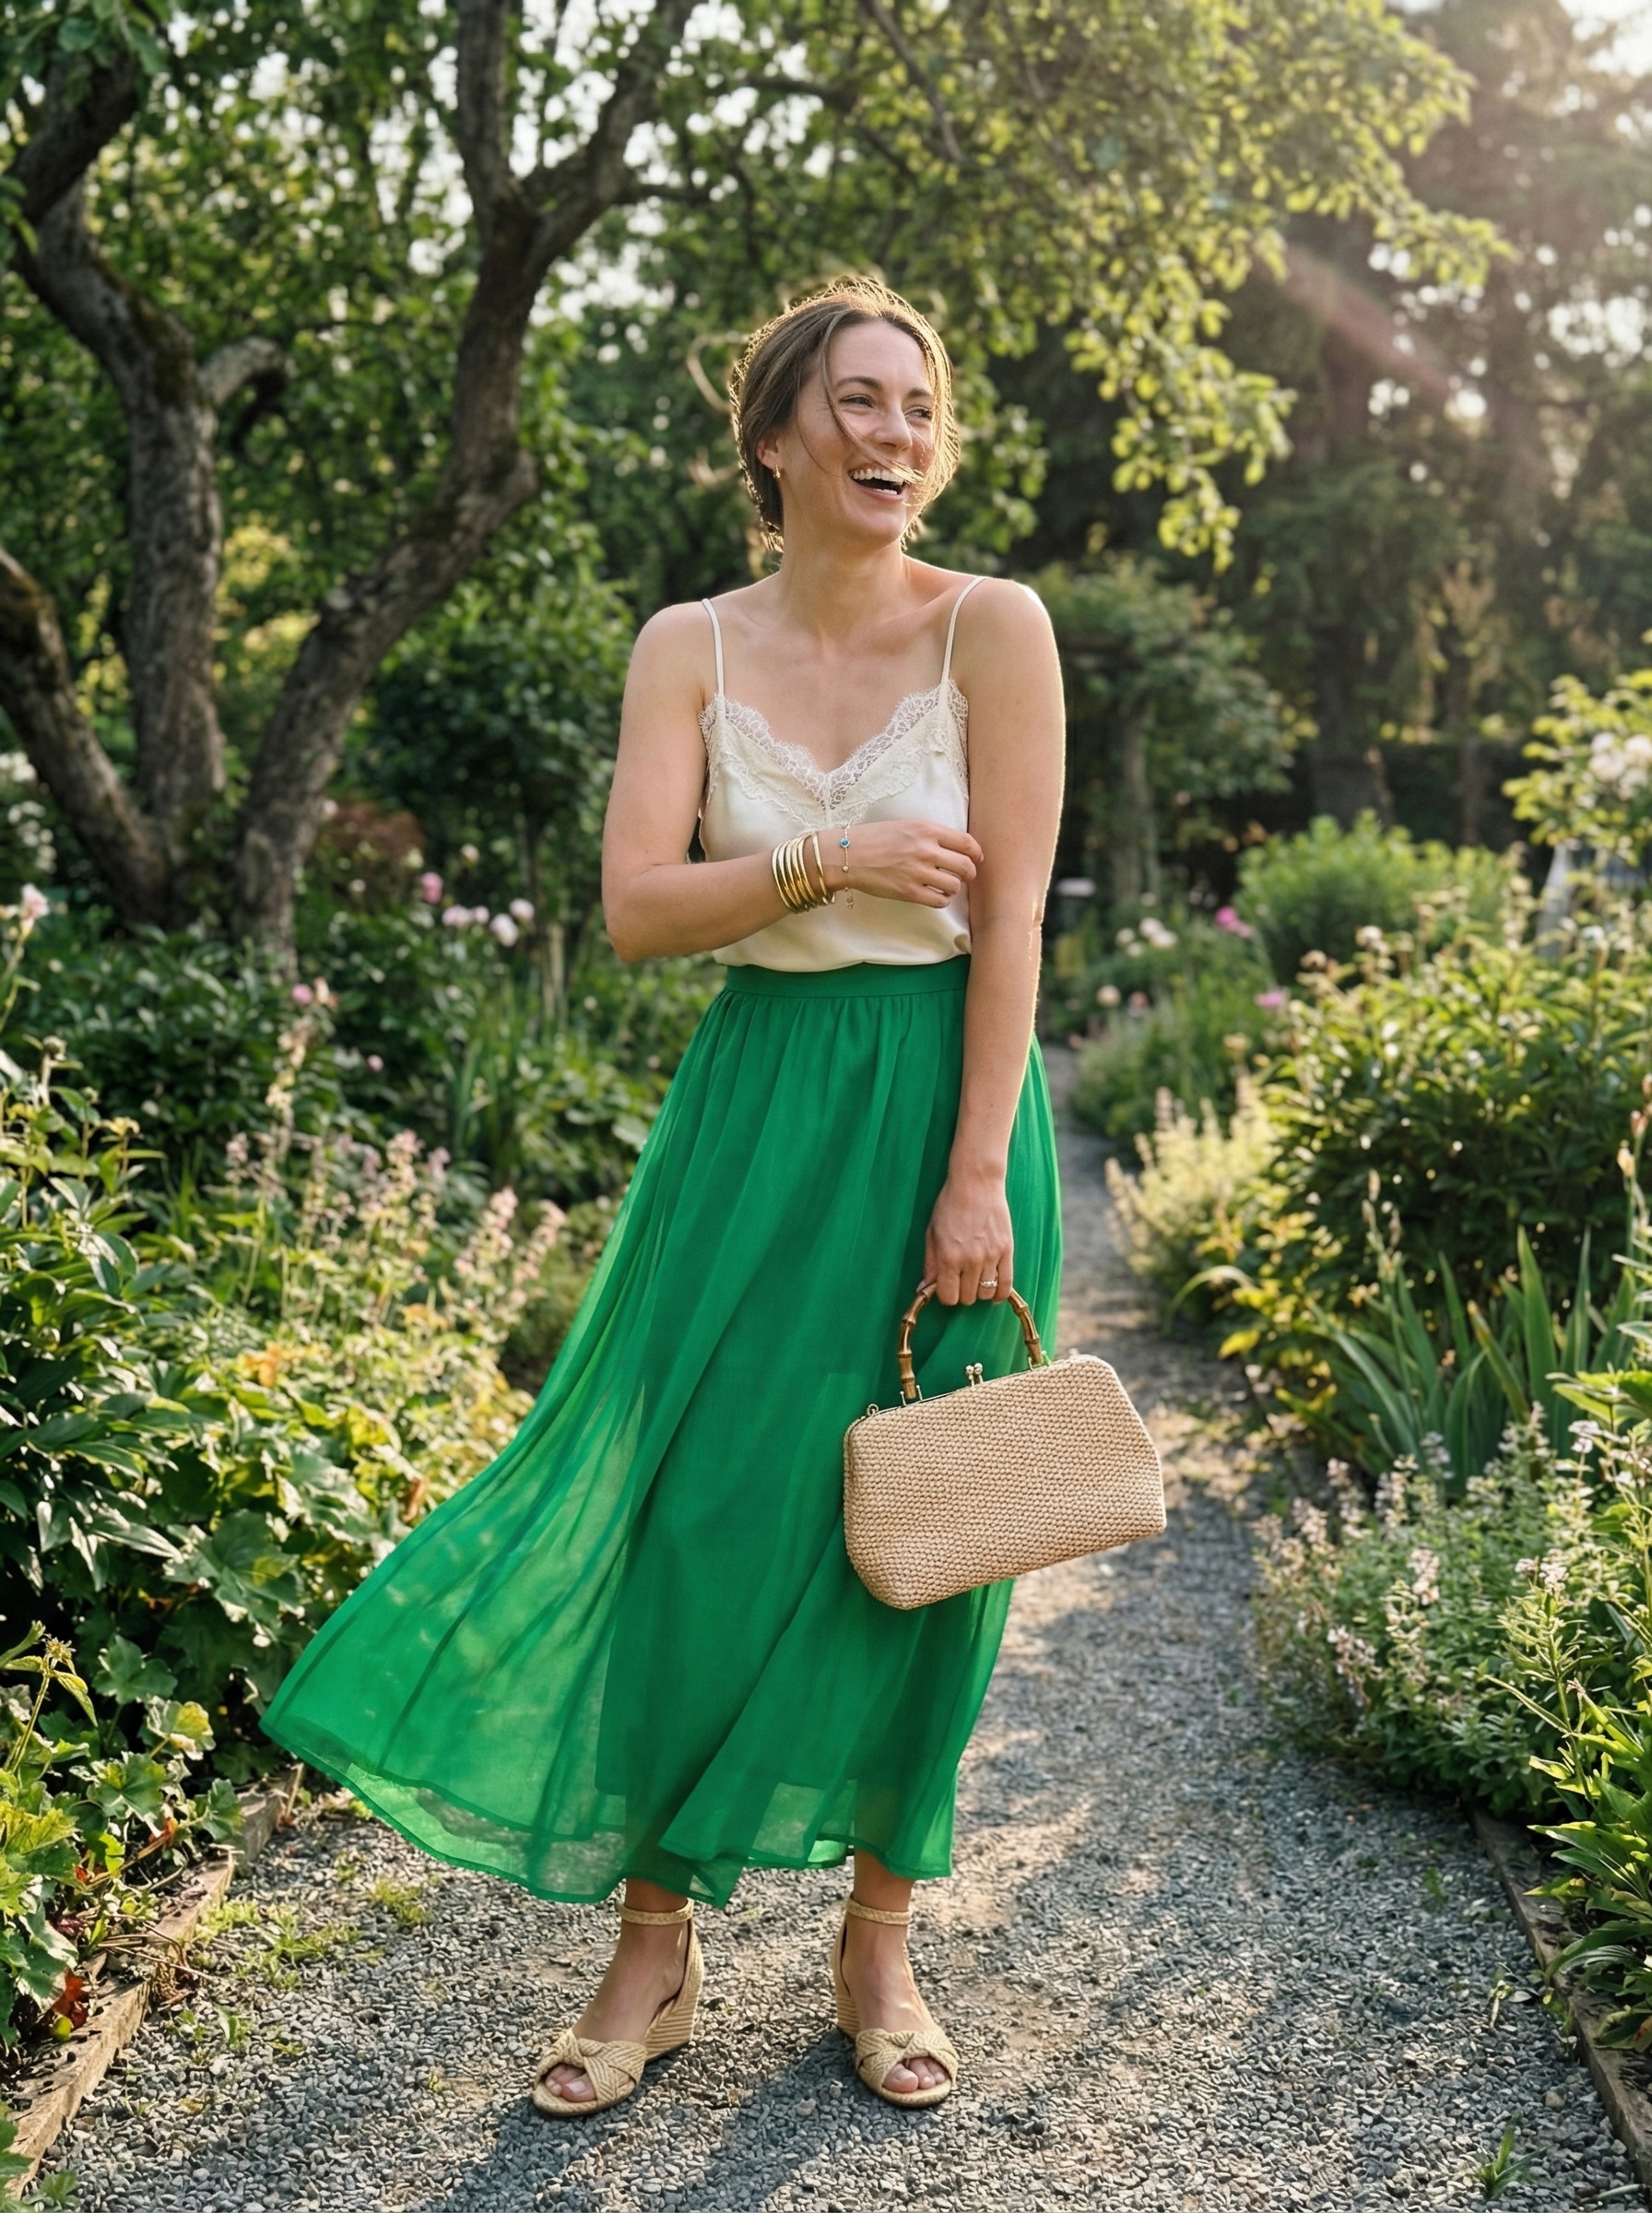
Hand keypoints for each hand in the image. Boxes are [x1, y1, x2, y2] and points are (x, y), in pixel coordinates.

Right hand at [834, 818, 980, 909]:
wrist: (847, 855)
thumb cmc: (874, 838)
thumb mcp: (905, 825)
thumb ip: (930, 834)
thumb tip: (953, 848)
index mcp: (927, 830)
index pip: (966, 842)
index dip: (976, 853)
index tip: (977, 858)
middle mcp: (926, 850)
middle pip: (965, 866)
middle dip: (969, 873)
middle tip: (964, 876)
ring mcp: (918, 872)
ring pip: (954, 885)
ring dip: (953, 888)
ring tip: (945, 886)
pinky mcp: (909, 892)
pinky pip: (939, 901)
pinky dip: (942, 900)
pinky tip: (935, 896)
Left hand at [923, 1168, 1012, 1306]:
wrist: (976, 1183)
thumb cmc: (950, 1205)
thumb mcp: (932, 1233)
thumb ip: (929, 1264)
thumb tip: (923, 1289)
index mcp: (948, 1257)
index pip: (948, 1298)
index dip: (946, 1294)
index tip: (946, 1285)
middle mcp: (970, 1261)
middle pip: (967, 1298)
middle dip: (962, 1292)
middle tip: (960, 1278)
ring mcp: (991, 1257)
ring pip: (986, 1294)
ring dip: (979, 1291)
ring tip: (975, 1278)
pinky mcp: (1007, 1251)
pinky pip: (1006, 1285)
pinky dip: (999, 1293)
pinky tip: (993, 1288)